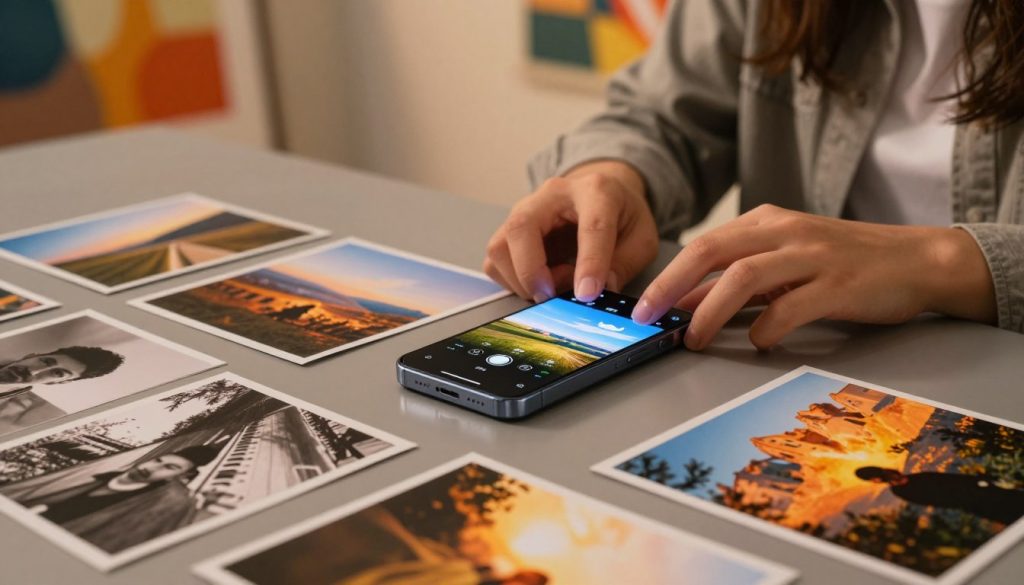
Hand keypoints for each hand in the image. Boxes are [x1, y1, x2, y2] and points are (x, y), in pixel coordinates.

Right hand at [484, 160, 659, 301]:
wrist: (599, 194)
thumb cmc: (621, 215)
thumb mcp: (641, 238)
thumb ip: (625, 264)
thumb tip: (602, 291)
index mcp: (596, 191)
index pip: (591, 226)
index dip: (589, 262)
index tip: (587, 294)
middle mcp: (552, 195)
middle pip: (522, 227)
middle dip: (531, 270)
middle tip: (551, 296)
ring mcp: (525, 211)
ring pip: (499, 246)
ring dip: (521, 280)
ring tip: (553, 288)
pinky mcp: (510, 231)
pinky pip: (495, 262)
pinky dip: (512, 282)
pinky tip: (540, 283)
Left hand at [631, 204, 996, 349]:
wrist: (916, 260)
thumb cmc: (844, 263)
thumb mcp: (784, 263)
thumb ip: (736, 281)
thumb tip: (683, 306)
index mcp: (766, 222)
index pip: (703, 245)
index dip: (667, 276)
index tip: (641, 307)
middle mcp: (784, 231)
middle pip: (712, 252)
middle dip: (672, 287)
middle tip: (648, 318)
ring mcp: (812, 255)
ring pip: (744, 277)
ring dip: (711, 311)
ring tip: (695, 339)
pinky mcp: (839, 283)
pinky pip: (791, 306)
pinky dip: (767, 327)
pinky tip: (760, 342)